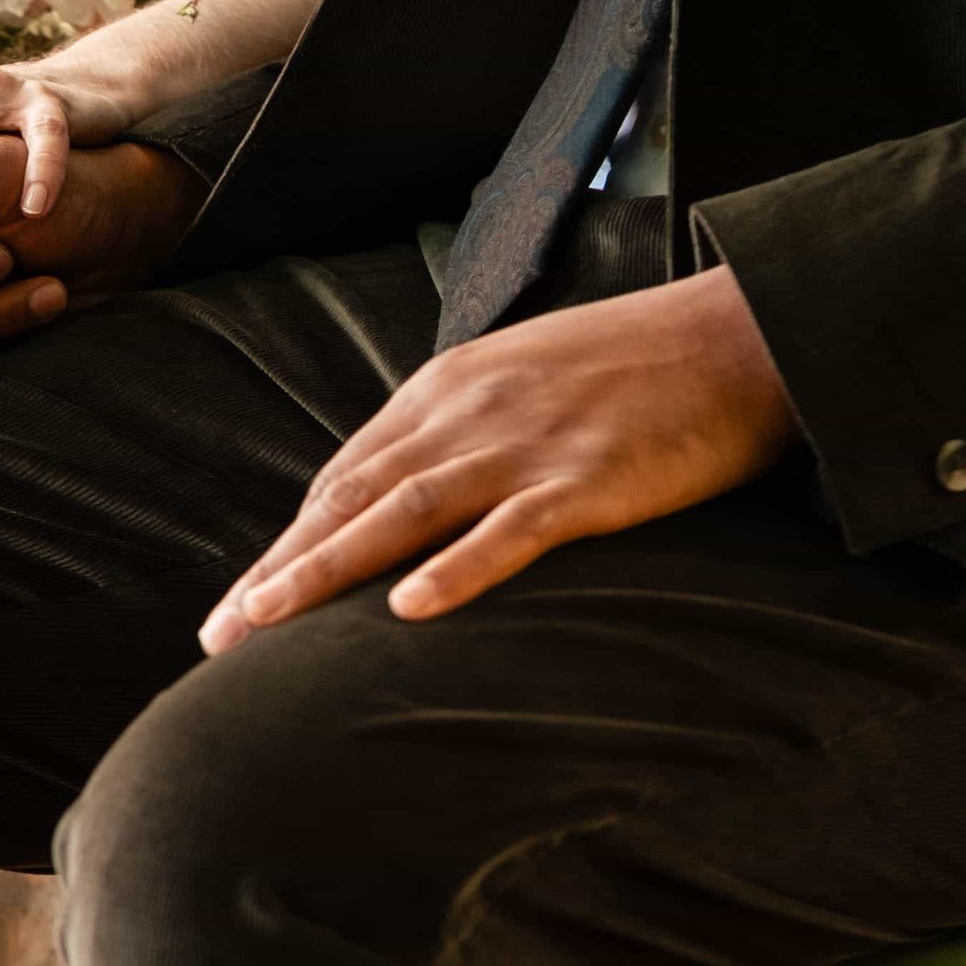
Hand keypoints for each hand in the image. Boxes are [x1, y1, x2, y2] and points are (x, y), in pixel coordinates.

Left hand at [200, 265, 799, 646]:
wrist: (745, 331)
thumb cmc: (639, 365)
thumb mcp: (525, 380)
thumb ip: (461, 430)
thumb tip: (407, 492)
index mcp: (448, 389)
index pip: (346, 476)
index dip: (290, 540)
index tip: (243, 600)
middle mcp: (468, 412)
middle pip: (352, 498)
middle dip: (279, 568)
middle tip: (220, 635)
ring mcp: (526, 444)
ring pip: (402, 513)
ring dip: (326, 570)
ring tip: (266, 622)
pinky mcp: (589, 478)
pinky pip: (511, 531)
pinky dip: (457, 570)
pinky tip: (407, 609)